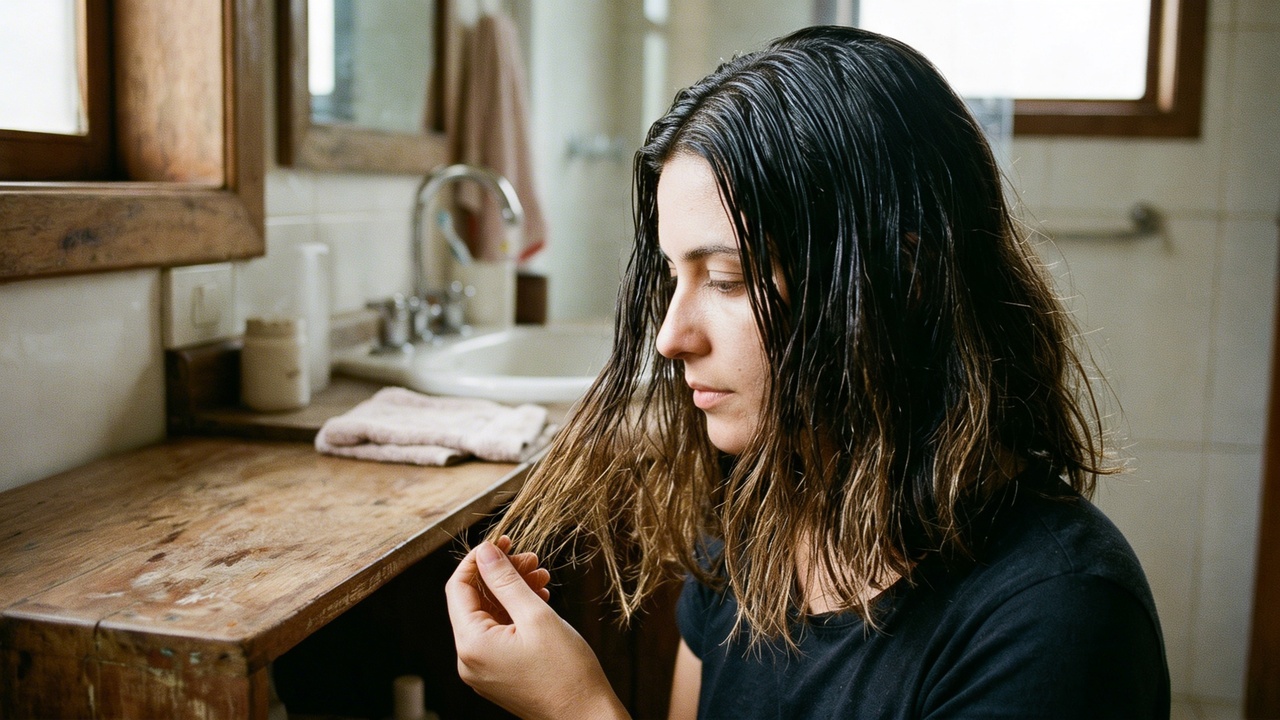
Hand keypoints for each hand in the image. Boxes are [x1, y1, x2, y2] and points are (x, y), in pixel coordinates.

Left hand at [445, 539, 628, 719]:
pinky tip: (539, 599)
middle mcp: (469, 659)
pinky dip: (515, 613)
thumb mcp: (536, 616)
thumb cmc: (566, 672)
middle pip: (474, 601)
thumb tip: (485, 551)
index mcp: (472, 644)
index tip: (502, 542)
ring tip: (542, 577)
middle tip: (531, 558)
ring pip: (489, 616)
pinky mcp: (498, 674)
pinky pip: (498, 634)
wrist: (585, 717)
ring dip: (512, 592)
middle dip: (501, 575)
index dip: (477, 560)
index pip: (457, 588)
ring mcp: (483, 669)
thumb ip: (506, 581)